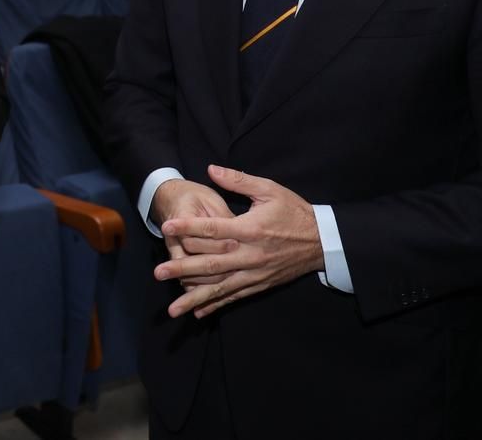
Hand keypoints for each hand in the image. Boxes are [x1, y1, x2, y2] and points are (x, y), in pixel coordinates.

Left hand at [154, 165, 324, 319]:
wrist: (323, 241)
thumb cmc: (294, 212)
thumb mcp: (269, 190)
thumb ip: (238, 180)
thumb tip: (211, 169)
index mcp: (250, 229)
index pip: (213, 229)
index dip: (188, 228)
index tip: (167, 227)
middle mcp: (250, 254)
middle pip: (211, 263)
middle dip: (182, 268)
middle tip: (158, 272)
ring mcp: (254, 273)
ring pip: (220, 287)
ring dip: (194, 297)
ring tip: (172, 308)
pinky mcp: (260, 284)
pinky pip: (234, 296)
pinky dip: (215, 304)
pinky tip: (197, 312)